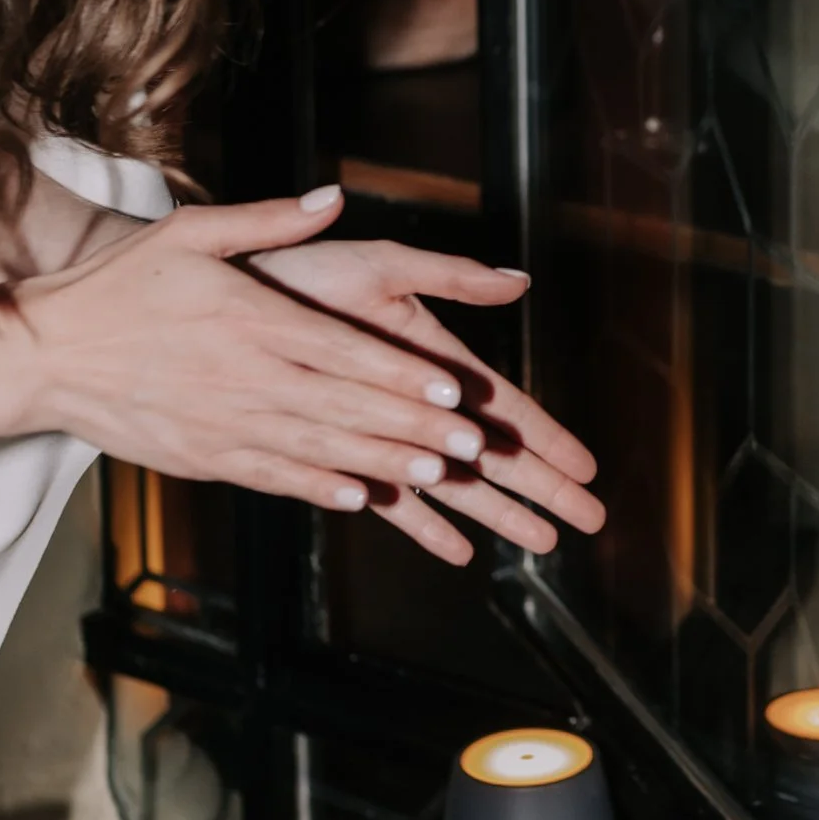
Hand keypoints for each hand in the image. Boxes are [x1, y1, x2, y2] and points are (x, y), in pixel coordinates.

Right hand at [3, 187, 600, 564]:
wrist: (45, 355)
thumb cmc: (120, 286)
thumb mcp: (191, 233)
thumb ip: (270, 220)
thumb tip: (334, 198)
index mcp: (252, 320)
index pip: (343, 352)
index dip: (403, 375)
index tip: (454, 390)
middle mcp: (246, 378)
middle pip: (347, 408)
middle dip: (416, 429)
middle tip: (476, 447)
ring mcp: (225, 424)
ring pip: (320, 450)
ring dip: (384, 464)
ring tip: (441, 476)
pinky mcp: (205, 457)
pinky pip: (273, 477)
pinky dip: (320, 490)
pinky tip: (361, 499)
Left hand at [243, 233, 603, 568]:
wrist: (228, 304)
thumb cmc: (304, 277)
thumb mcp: (381, 267)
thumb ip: (449, 276)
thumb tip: (519, 282)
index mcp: (432, 361)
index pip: (505, 408)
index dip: (548, 438)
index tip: (588, 467)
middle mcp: (414, 403)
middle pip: (493, 456)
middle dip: (543, 487)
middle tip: (589, 519)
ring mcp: (382, 433)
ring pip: (453, 484)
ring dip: (499, 513)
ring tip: (543, 543)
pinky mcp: (341, 455)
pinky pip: (392, 500)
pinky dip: (426, 525)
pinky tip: (459, 552)